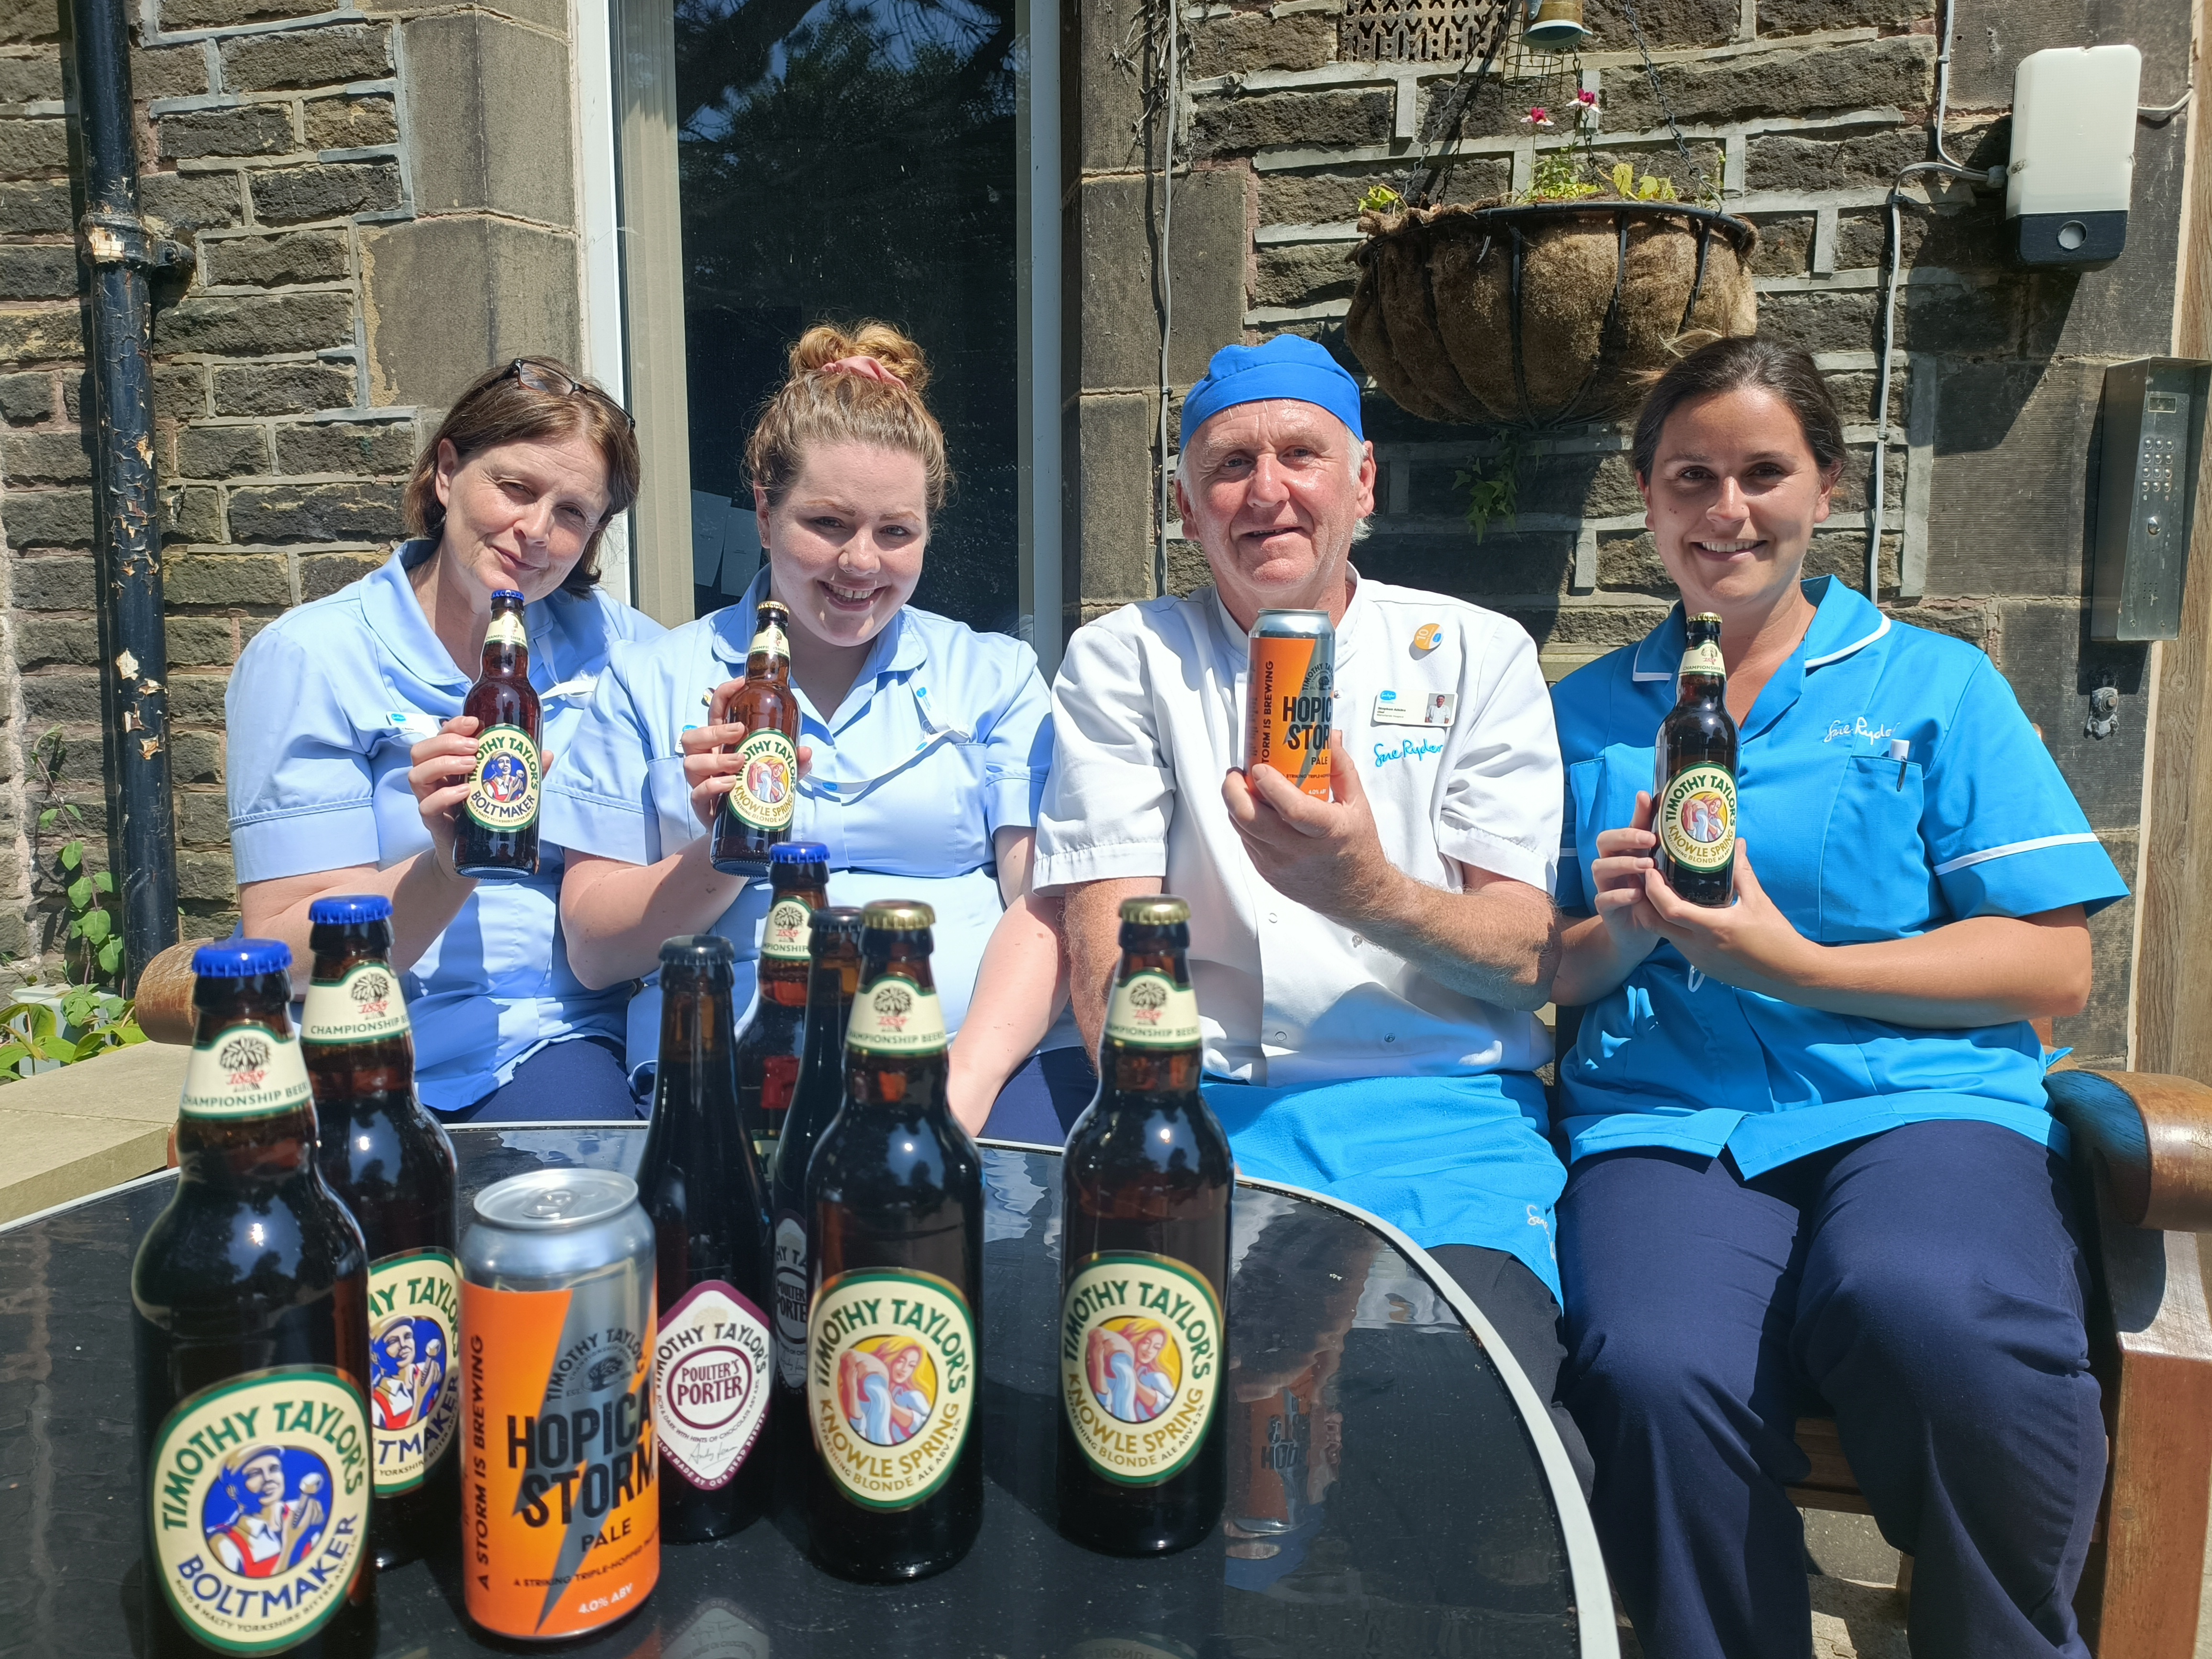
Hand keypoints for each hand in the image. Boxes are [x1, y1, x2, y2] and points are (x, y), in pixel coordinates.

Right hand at [409, 716, 555, 876]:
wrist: (476, 856)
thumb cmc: (487, 814)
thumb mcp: (506, 788)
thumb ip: (524, 771)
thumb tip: (545, 754)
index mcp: (448, 765)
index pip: (439, 737)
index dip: (452, 726)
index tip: (475, 723)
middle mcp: (434, 780)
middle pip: (421, 751)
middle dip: (447, 742)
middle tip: (475, 747)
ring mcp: (429, 800)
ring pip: (417, 775)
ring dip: (443, 764)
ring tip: (471, 764)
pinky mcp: (432, 822)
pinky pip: (426, 806)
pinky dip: (443, 796)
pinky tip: (465, 793)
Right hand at [683, 678, 811, 831]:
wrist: (745, 826)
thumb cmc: (755, 791)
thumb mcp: (779, 773)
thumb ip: (792, 762)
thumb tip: (806, 751)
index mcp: (722, 744)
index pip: (715, 712)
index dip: (723, 695)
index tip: (741, 683)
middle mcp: (706, 759)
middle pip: (693, 736)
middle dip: (715, 730)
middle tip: (740, 732)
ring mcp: (701, 781)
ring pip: (691, 762)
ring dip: (717, 759)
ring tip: (740, 763)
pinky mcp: (701, 804)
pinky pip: (697, 792)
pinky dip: (714, 785)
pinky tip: (731, 784)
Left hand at [1221, 731, 1398, 921]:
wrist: (1357, 894)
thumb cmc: (1358, 848)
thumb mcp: (1357, 804)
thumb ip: (1341, 767)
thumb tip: (1328, 735)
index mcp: (1328, 832)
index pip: (1292, 809)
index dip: (1270, 785)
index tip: (1260, 766)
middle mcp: (1300, 852)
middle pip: (1251, 820)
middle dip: (1234, 790)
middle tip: (1237, 772)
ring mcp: (1279, 865)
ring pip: (1242, 829)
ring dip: (1236, 803)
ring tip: (1243, 785)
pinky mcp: (1267, 873)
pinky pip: (1246, 841)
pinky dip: (1244, 821)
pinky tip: (1254, 808)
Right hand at [1590, 792, 1664, 959]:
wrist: (1640, 933)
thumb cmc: (1650, 894)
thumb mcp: (1657, 867)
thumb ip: (1657, 842)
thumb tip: (1667, 807)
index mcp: (1624, 853)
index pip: (1622, 828)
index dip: (1634, 817)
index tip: (1650, 810)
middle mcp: (1611, 866)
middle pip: (1604, 841)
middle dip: (1626, 837)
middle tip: (1650, 841)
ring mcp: (1605, 886)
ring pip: (1599, 866)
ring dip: (1623, 863)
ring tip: (1648, 867)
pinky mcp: (1605, 909)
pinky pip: (1603, 898)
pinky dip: (1620, 894)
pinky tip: (1637, 894)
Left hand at [1639, 841, 1816, 993]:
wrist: (1789, 973)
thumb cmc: (1777, 936)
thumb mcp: (1758, 901)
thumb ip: (1742, 871)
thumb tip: (1736, 844)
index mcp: (1713, 928)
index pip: (1669, 909)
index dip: (1653, 889)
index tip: (1650, 870)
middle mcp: (1699, 947)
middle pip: (1655, 924)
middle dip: (1642, 901)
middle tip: (1644, 879)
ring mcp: (1699, 960)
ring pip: (1665, 935)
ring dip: (1656, 915)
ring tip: (1658, 892)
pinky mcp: (1703, 967)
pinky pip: (1679, 945)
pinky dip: (1672, 928)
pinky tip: (1679, 914)